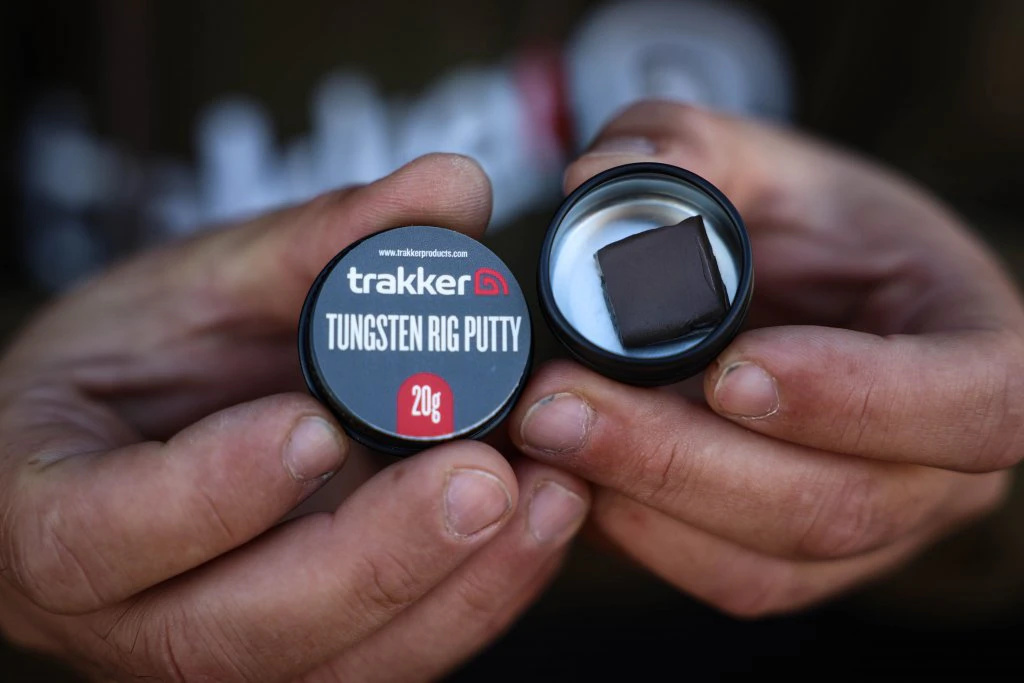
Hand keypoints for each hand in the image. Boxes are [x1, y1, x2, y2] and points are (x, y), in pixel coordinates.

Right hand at [0, 154, 589, 680]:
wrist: (123, 448)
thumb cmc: (131, 370)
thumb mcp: (195, 288)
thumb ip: (319, 241)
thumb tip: (451, 184)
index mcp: (53, 518)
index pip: (104, 534)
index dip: (212, 490)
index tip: (313, 424)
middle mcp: (135, 616)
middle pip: (244, 629)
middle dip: (379, 557)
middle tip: (484, 476)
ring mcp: (227, 653)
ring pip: (337, 665)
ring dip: (457, 592)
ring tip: (547, 497)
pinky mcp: (307, 657)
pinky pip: (392, 660)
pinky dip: (476, 599)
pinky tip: (540, 528)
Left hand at [509, 102, 1023, 616]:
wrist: (799, 302)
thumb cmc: (803, 228)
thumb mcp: (759, 161)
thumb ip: (686, 151)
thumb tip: (594, 177)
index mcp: (976, 347)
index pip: (976, 402)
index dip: (856, 398)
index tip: (729, 369)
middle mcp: (937, 465)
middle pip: (837, 504)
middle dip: (683, 459)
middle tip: (560, 403)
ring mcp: (871, 530)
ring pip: (767, 562)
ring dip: (643, 500)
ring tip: (545, 429)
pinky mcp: (794, 560)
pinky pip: (720, 578)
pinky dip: (637, 534)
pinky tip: (574, 472)